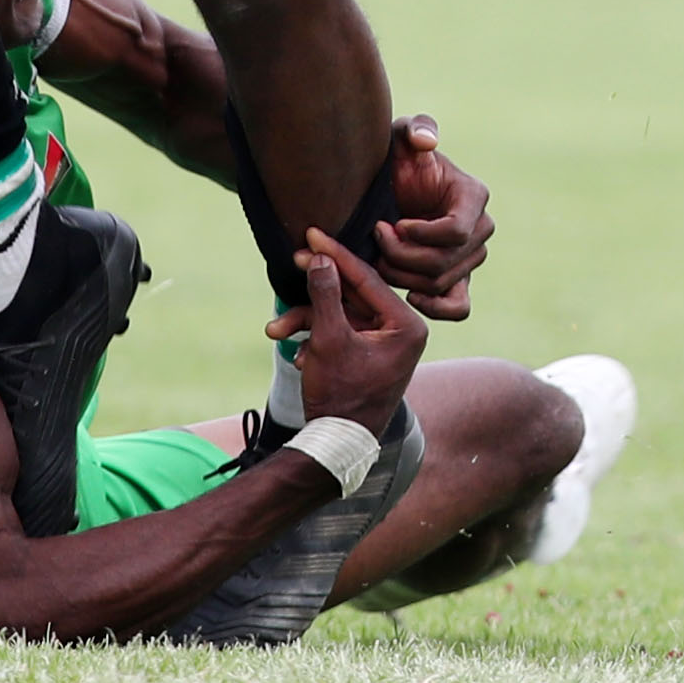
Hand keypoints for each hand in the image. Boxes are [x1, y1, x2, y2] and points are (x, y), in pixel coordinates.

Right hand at [272, 231, 426, 432]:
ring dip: (307, 320)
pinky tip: (296, 353)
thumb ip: (325, 294)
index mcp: (407, 325)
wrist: (336, 448)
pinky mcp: (370, 356)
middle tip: (291, 262)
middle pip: (353, 294)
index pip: (368, 278)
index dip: (335, 255)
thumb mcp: (329, 339)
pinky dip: (316, 338)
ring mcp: (386, 344)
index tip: (312, 234)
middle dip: (316, 289)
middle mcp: (402, 332)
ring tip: (276, 329)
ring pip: (342, 314)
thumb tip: (320, 258)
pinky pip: (341, 332)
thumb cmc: (339, 396)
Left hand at [374, 114, 492, 318]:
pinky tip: (410, 295)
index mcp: (474, 195)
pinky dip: (437, 308)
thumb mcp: (401, 136)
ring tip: (379, 255)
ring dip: (403, 274)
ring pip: (440, 282)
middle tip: (376, 238)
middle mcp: (481, 228)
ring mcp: (471, 257)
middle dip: (403, 255)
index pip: (456, 231)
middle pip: (444, 262)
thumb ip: (416, 128)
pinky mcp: (459, 279)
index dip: (421, 234)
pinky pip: (459, 307)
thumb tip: (427, 143)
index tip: (392, 222)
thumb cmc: (397, 159)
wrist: (387, 189)